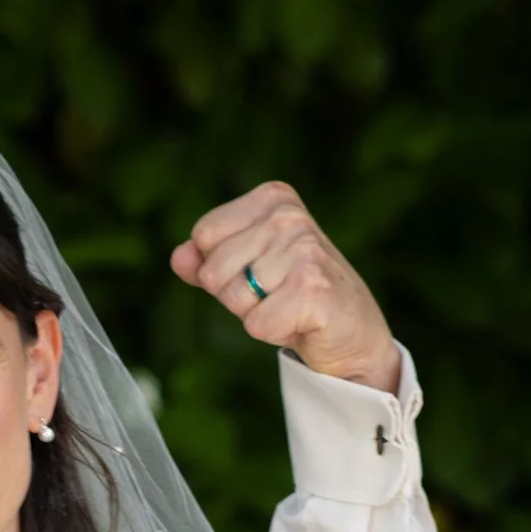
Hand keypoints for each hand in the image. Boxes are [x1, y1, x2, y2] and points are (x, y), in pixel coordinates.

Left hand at [170, 182, 400, 394]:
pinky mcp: (313, 288)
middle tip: (273, 295)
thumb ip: (207, 261)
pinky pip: (256, 323)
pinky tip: (300, 321)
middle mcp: (290, 216)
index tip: (257, 271)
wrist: (351, 332)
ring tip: (287, 306)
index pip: (204, 234)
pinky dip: (272, 332)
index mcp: (273, 199)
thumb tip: (179, 256)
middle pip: (213, 269)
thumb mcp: (245, 270)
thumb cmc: (293, 296)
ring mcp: (305, 250)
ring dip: (255, 313)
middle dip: (234, 294)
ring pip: (233, 297)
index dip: (220, 266)